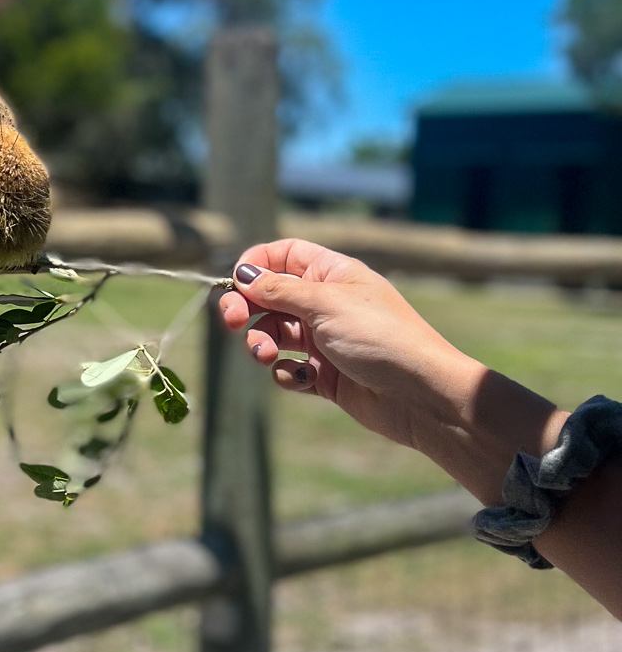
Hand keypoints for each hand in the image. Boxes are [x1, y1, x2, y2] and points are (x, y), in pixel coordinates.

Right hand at [215, 239, 488, 458]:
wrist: (420, 395)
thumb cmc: (380, 337)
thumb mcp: (326, 304)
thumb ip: (279, 289)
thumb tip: (242, 274)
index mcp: (331, 275)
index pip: (282, 255)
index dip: (255, 264)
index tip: (235, 282)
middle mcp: (325, 304)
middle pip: (268, 297)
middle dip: (245, 308)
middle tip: (230, 322)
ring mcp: (324, 340)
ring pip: (273, 335)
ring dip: (261, 344)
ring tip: (267, 356)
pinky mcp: (324, 375)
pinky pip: (288, 369)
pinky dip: (286, 373)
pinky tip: (303, 379)